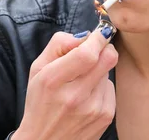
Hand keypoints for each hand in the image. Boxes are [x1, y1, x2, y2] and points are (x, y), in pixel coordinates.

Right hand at [13, 22, 117, 139]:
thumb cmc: (40, 102)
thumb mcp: (38, 69)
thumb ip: (59, 44)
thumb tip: (85, 35)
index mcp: (53, 81)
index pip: (86, 53)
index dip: (98, 38)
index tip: (101, 31)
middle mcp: (75, 96)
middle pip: (108, 58)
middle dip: (104, 48)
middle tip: (95, 49)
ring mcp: (93, 109)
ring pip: (108, 72)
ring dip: (98, 71)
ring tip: (81, 83)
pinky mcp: (106, 117)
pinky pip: (111, 89)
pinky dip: (101, 87)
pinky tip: (87, 97)